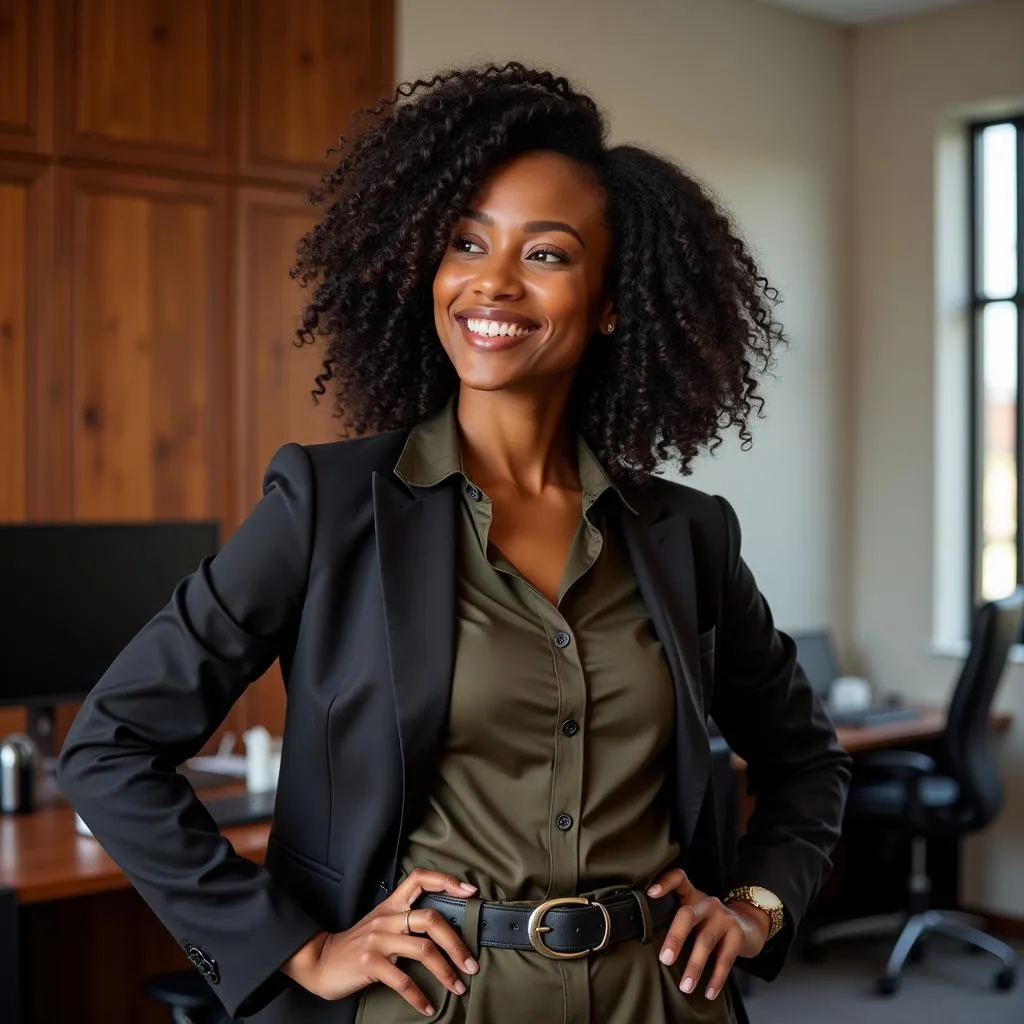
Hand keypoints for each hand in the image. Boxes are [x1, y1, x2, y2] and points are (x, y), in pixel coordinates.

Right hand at [282, 868, 479, 1015]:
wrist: (320, 961)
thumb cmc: (357, 945)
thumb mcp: (381, 923)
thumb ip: (406, 919)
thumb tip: (444, 927)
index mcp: (391, 905)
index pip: (419, 879)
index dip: (445, 880)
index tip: (470, 891)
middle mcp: (387, 918)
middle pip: (431, 919)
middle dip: (457, 942)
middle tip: (471, 963)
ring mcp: (378, 940)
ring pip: (423, 949)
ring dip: (446, 971)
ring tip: (458, 986)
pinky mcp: (370, 962)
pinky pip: (402, 979)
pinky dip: (418, 996)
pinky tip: (427, 1006)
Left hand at [647, 868, 768, 1000]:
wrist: (749, 926)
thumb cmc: (710, 923)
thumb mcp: (695, 915)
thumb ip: (677, 920)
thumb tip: (647, 943)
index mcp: (693, 896)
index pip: (679, 879)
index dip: (665, 882)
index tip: (650, 893)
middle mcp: (707, 903)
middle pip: (688, 915)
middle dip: (675, 938)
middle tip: (665, 959)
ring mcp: (724, 917)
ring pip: (706, 941)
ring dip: (694, 966)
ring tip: (685, 986)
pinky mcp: (738, 935)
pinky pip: (726, 959)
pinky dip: (716, 977)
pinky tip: (709, 992)